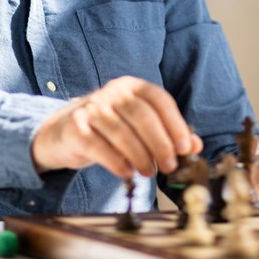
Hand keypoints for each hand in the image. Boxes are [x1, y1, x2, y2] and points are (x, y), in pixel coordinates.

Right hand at [31, 76, 202, 178]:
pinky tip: (126, 172)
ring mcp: (92, 108)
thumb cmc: (109, 130)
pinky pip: (99, 146)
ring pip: (122, 132)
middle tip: (169, 166)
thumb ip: (166, 133)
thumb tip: (195, 146)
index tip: (185, 148)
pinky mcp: (76, 128)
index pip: (159, 100)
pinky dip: (117, 162)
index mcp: (132, 86)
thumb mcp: (138, 126)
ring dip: (140, 156)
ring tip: (149, 172)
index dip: (175, 124)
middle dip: (160, 144)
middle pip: (142, 116)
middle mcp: (112, 92)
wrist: (63, 132)